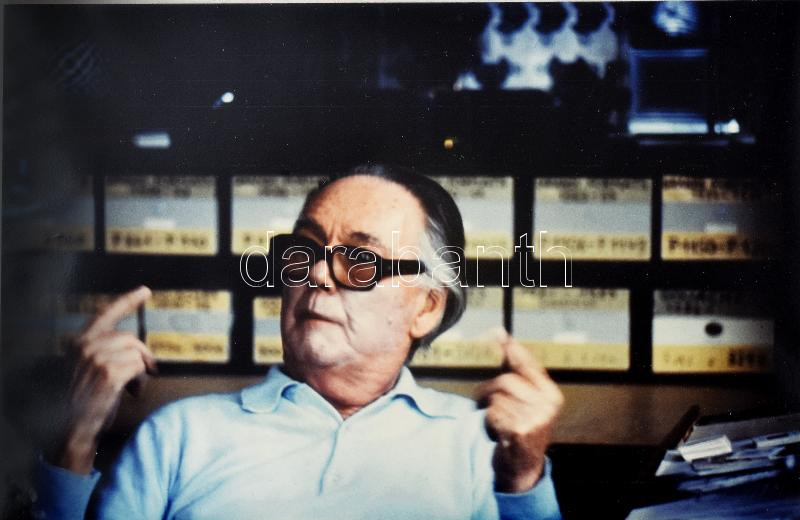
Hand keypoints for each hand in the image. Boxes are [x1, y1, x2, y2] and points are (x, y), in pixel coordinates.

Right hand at [52, 286, 155, 473]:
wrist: (74, 426)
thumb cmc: (86, 399)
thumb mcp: (90, 368)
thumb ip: (107, 351)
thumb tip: (137, 348)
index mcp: (81, 342)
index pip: (106, 314)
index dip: (127, 300)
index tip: (145, 291)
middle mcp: (85, 347)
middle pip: (130, 338)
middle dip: (142, 355)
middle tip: (145, 371)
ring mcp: (96, 359)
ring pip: (137, 353)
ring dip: (140, 370)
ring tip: (131, 385)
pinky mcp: (108, 373)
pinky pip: (139, 367)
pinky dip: (140, 380)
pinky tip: (130, 390)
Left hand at [475, 329, 563, 492]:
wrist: (522, 468)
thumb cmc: (522, 427)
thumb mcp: (528, 401)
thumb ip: (517, 371)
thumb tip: (503, 335)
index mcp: (551, 394)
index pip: (526, 364)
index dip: (510, 348)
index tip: (496, 332)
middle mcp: (547, 405)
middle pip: (505, 381)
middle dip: (489, 389)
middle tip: (483, 399)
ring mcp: (535, 418)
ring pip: (496, 398)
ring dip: (489, 408)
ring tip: (496, 420)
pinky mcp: (520, 431)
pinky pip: (493, 413)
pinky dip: (489, 421)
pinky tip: (498, 431)